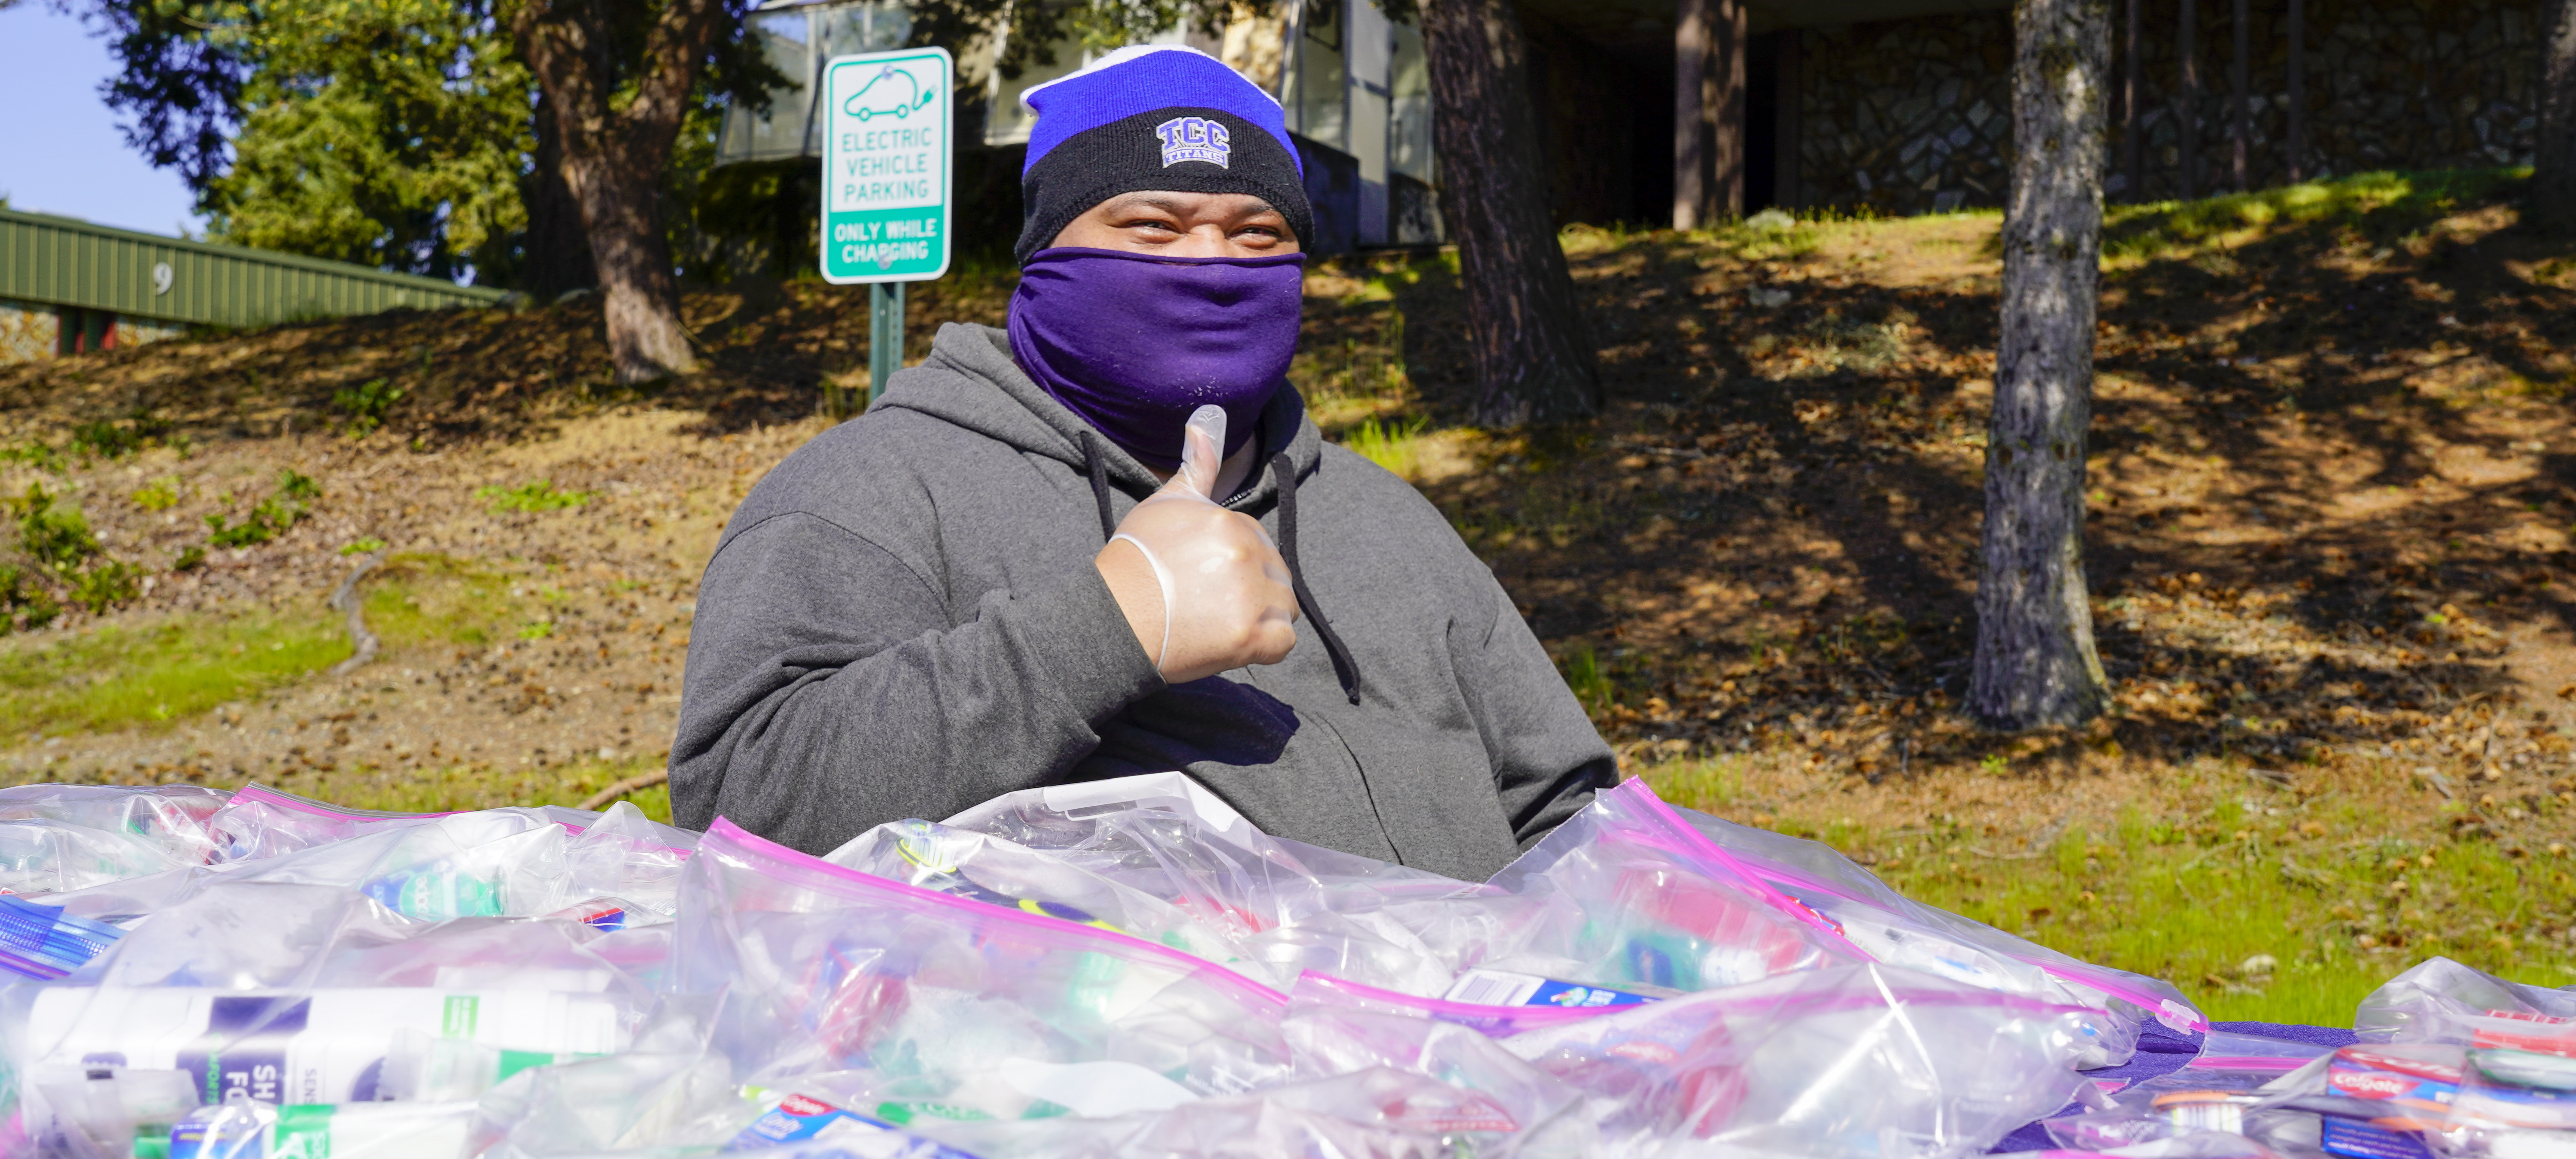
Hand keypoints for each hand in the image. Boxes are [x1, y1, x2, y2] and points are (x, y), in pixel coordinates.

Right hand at [1094, 406, 1298, 682]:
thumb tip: (1208, 420)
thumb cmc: (1135, 561)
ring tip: (1218, 622)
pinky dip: (1265, 647)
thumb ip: (1197, 467)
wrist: (1113, 619)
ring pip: (1284, 607)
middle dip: (1253, 589)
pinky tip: (1233, 643)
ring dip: (1260, 618)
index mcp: (1231, 522)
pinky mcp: (1250, 639)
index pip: (1259, 542)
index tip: (1204, 577)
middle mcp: (1246, 555)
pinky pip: (1284, 643)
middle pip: (1277, 574)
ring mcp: (1251, 598)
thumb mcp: (1164, 505)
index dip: (1235, 563)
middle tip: (1209, 603)